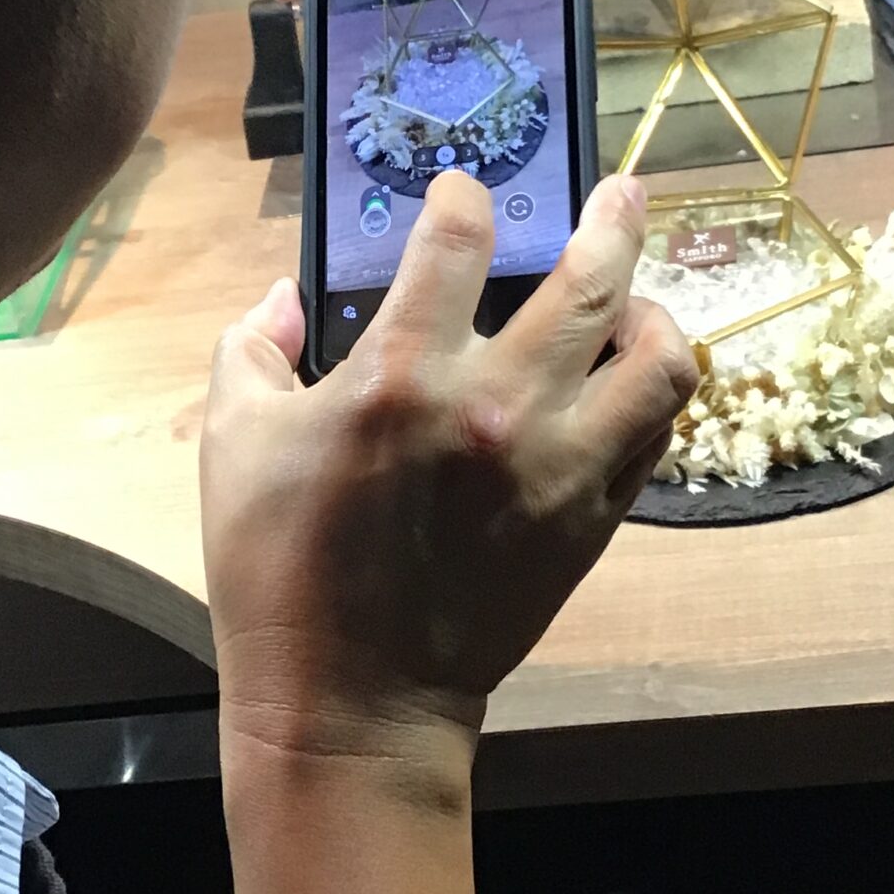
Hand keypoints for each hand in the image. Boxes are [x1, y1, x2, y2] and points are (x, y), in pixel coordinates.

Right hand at [199, 172, 694, 763]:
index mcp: (399, 378)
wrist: (351, 702)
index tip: (463, 194)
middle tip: (619, 191)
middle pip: (594, 279)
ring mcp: (559, 467)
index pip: (458, 239)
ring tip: (638, 299)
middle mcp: (495, 409)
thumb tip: (283, 293)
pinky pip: (654, 435)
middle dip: (612, 218)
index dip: (464, 197)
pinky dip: (650, 394)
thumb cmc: (279, 570)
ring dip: (655, 311)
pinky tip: (627, 381)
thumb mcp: (234, 442)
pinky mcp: (592, 519)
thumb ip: (253, 347)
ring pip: (659, 360)